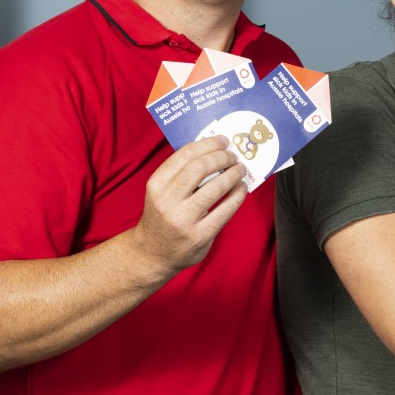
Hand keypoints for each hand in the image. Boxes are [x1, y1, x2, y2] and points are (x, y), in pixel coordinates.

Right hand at [131, 136, 247, 275]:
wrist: (152, 253)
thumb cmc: (162, 216)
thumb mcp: (161, 192)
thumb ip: (180, 173)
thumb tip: (212, 150)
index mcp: (157, 185)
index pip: (184, 155)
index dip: (207, 144)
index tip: (222, 140)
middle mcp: (167, 201)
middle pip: (200, 168)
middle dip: (222, 157)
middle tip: (233, 156)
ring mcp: (183, 220)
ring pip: (215, 188)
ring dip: (233, 175)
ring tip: (240, 170)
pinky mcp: (200, 236)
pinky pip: (224, 211)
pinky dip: (237, 196)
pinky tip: (241, 189)